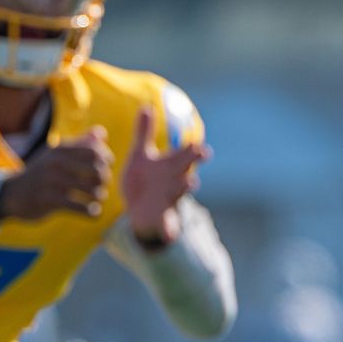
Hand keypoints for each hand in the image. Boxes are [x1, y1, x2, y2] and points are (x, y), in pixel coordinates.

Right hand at [0, 127, 112, 221]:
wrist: (12, 193)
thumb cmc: (41, 173)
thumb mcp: (56, 154)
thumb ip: (80, 143)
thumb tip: (102, 133)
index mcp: (61, 149)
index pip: (94, 150)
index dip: (106, 159)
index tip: (106, 168)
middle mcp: (57, 163)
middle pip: (96, 169)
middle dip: (104, 179)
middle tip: (101, 186)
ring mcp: (52, 182)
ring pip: (90, 189)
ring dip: (99, 196)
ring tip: (97, 199)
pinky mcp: (49, 201)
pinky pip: (79, 207)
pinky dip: (91, 212)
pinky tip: (94, 213)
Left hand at [122, 107, 209, 246]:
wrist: (139, 210)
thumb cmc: (143, 180)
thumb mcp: (141, 155)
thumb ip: (145, 132)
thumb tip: (146, 106)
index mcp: (170, 166)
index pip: (185, 154)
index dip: (194, 149)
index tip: (200, 143)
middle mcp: (173, 182)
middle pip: (186, 168)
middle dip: (194, 161)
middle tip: (203, 154)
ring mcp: (168, 200)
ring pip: (179, 193)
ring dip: (185, 187)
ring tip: (191, 182)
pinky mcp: (161, 218)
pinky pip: (167, 224)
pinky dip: (169, 229)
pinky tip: (170, 235)